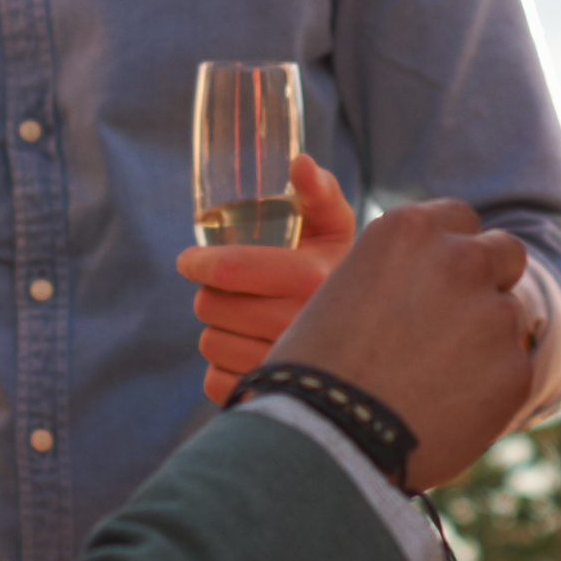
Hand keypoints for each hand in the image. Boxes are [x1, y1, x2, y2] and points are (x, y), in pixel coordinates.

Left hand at [183, 155, 354, 403]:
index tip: (189, 260)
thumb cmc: (338, 269)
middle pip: (211, 306)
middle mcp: (301, 327)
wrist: (371, 336)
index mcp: (312, 279)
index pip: (230, 270)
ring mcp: (286, 368)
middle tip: (227, 289)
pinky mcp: (269, 398)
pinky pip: (214, 381)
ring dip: (216, 328)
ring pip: (209, 343)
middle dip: (210, 292)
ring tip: (243, 319)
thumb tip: (299, 162)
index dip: (198, 262)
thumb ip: (317, 191)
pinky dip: (220, 366)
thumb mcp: (334, 227)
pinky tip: (245, 351)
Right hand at [270, 200, 535, 493]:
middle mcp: (460, 259)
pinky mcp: (514, 368)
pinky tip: (446, 410)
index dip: (452, 250)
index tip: (442, 278)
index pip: (459, 219)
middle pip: (504, 252)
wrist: (327, 438)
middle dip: (490, 279)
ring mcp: (493, 313)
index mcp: (409, 230)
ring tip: (436, 381)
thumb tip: (423, 292)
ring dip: (487, 338)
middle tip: (459, 322)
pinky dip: (490, 387)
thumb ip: (398, 276)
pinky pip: (513, 369)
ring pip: (509, 316)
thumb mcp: (343, 292)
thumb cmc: (314, 370)